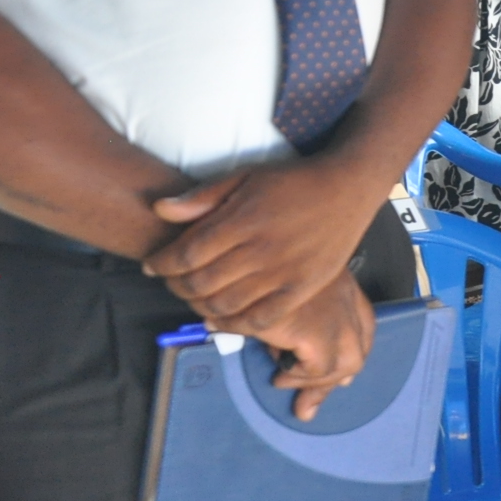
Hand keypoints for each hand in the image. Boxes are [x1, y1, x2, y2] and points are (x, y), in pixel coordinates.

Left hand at [143, 157, 389, 334]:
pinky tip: (221, 320)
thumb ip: (203, 196)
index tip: (152, 265)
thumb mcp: (247, 176)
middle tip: (170, 282)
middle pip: (200, 282)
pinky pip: (260, 318)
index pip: (186, 253)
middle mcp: (262, 249)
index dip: (162, 263)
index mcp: (244, 219)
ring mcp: (284, 272)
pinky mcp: (303, 288)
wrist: (348, 187)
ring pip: (225, 304)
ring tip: (193, 297)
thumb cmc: (295, 180)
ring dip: (199, 305)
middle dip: (175, 285)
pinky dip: (234, 325)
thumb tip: (159, 210)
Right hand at [240, 272, 375, 422]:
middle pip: (358, 347)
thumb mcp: (279, 292)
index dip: (352, 350)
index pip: (364, 323)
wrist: (234, 258)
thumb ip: (292, 318)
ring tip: (282, 379)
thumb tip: (285, 362)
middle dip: (333, 378)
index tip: (340, 377)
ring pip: (348, 363)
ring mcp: (334, 313)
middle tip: (308, 400)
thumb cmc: (251, 269)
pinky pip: (320, 368)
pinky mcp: (316, 329)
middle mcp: (343, 296)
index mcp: (338, 282)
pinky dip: (299, 376)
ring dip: (315, 381)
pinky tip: (278, 371)